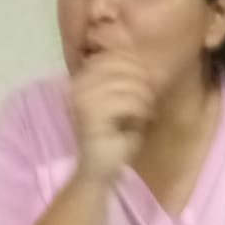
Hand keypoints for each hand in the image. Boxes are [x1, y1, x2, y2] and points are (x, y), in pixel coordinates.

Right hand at [69, 50, 154, 181]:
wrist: (100, 169)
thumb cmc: (113, 134)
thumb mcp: (121, 98)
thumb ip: (125, 76)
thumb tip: (140, 55)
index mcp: (81, 78)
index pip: (115, 55)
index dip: (137, 66)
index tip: (143, 87)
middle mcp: (77, 85)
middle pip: (122, 65)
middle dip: (142, 83)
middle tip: (146, 102)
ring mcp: (82, 100)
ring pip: (128, 83)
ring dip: (143, 99)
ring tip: (144, 113)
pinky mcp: (91, 116)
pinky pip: (128, 101)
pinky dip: (140, 111)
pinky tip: (138, 121)